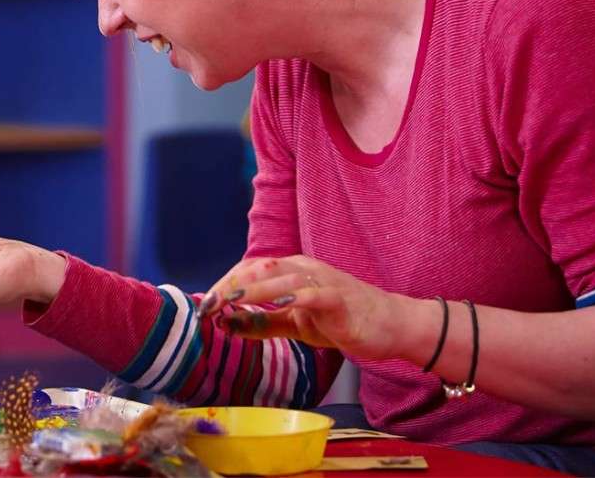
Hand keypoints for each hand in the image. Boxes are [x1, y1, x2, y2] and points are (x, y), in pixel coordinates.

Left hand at [202, 255, 409, 360]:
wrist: (390, 325)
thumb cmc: (340, 319)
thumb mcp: (294, 323)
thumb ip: (262, 323)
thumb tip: (225, 325)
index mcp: (290, 270)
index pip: (249, 270)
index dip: (224, 285)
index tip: (204, 306)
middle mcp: (303, 268)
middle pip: (258, 268)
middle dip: (229, 285)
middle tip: (207, 305)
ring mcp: (322, 281)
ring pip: (281, 277)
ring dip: (252, 289)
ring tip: (228, 300)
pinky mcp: (340, 298)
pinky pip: (313, 294)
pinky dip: (292, 297)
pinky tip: (275, 303)